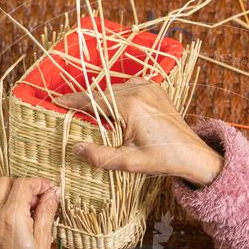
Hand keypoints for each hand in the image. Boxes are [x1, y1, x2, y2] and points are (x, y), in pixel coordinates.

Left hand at [0, 177, 59, 248]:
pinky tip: (11, 213)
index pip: (24, 184)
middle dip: (23, 185)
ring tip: (24, 206)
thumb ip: (46, 211)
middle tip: (38, 198)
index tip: (49, 189)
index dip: (39, 183)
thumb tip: (53, 192)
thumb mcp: (44, 239)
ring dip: (9, 191)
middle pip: (6, 181)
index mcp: (11, 218)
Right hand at [55, 77, 222, 186]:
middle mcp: (139, 90)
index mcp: (130, 106)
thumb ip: (99, 156)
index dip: (73, 100)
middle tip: (72, 112)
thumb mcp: (128, 163)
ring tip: (95, 114)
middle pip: (102, 93)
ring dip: (104, 99)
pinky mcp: (156, 88)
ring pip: (115, 88)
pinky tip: (117, 109)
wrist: (191, 154)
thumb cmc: (162, 159)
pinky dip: (119, 94)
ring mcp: (149, 86)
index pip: (93, 100)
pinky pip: (130, 85)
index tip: (57, 100)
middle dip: (87, 102)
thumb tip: (75, 148)